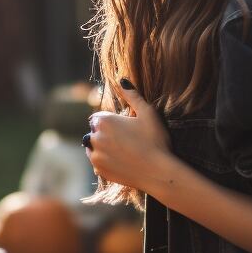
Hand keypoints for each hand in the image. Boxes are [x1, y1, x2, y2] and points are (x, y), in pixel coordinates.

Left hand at [84, 80, 171, 194]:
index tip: (124, 127)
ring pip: (93, 147)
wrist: (158, 172)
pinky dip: (105, 161)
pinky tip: (121, 161)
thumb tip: (121, 80)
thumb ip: (132, 95)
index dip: (111, 122)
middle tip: (126, 140)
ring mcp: (95, 155)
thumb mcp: (148, 113)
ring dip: (102, 147)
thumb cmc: (155, 140)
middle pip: (94, 132)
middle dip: (106, 134)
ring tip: (123, 151)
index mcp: (104, 121)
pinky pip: (97, 163)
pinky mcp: (99, 170)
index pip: (98, 118)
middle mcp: (94, 137)